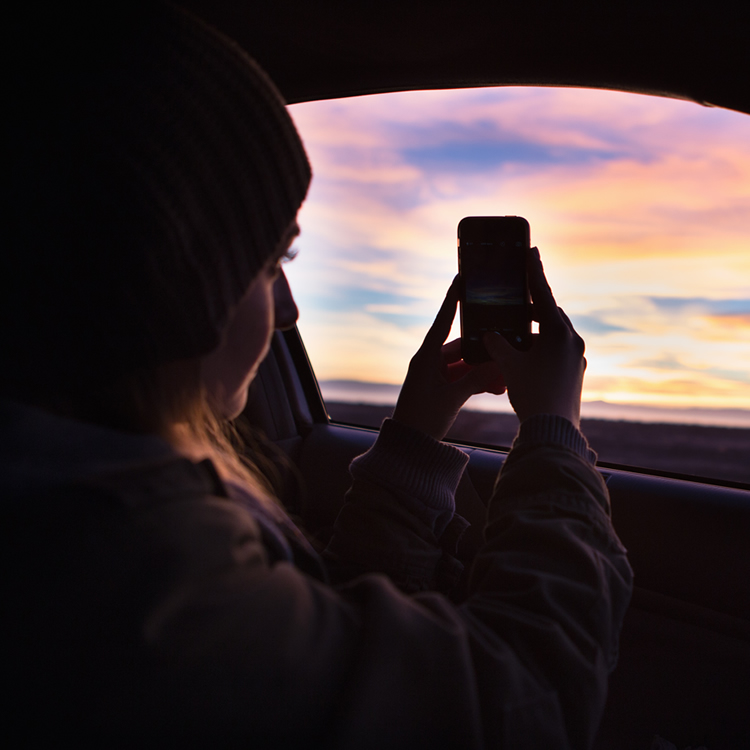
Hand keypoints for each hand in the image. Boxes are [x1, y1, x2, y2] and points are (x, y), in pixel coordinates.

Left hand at [393, 277, 504, 440]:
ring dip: (484, 370)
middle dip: (485, 352)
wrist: (409, 447)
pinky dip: (477, 382)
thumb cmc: (423, 419)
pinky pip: (463, 379)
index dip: (453, 300)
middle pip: (462, 347)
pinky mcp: (441, 389)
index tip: (461, 279)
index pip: (442, 321)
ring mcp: (436, 376)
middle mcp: (430, 362)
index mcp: (426, 357)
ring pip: (466, 365)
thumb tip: (497, 366)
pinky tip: (498, 388)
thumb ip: (476, 379)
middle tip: (507, 349)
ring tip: (506, 375)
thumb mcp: (452, 398)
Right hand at [483, 247, 585, 427]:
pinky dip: (542, 346)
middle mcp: (573, 341)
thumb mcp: (509, 365)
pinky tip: (528, 355)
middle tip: (518, 298)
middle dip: (533, 306)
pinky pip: (558, 350)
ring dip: (536, 329)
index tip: (532, 251)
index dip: (534, 272)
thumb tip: (490, 334)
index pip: (542, 295)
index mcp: (559, 333)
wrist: (553, 430)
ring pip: (555, 333)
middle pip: (550, 314)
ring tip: (518, 330)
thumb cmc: (532, 394)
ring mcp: (577, 358)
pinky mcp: (576, 373)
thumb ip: (498, 344)